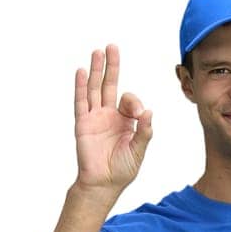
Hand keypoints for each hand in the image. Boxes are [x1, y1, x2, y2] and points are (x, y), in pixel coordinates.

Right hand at [73, 44, 152, 192]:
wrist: (103, 184)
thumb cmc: (121, 170)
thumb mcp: (138, 150)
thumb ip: (144, 132)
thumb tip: (149, 112)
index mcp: (124, 121)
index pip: (129, 100)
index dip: (134, 102)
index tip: (137, 114)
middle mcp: (109, 115)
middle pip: (110, 85)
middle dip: (112, 66)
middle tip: (112, 47)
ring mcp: (94, 117)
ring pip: (95, 89)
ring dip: (96, 70)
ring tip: (97, 52)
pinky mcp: (83, 123)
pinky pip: (81, 102)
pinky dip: (81, 87)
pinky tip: (82, 72)